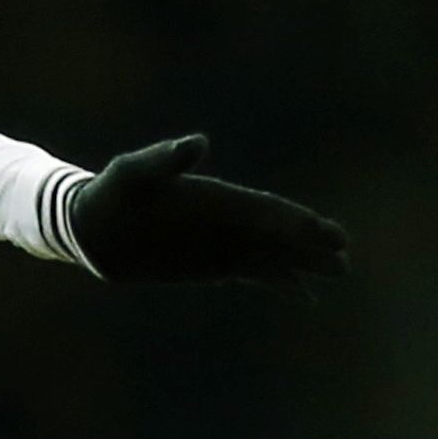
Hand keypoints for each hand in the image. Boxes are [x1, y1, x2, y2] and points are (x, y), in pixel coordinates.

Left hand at [67, 135, 349, 288]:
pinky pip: (253, 272)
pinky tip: (304, 294)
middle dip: (311, 245)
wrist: (92, 226)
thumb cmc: (109, 195)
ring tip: (339, 273)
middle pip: (278, 234)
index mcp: (215, 198)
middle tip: (345, 259)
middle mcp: (226, 220)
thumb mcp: (131, 174)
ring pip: (272, 255)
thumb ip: (163, 160)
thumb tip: (197, 144)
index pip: (265, 212)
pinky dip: (279, 281)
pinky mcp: (211, 265)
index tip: (326, 235)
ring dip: (304, 264)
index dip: (296, 224)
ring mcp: (222, 243)